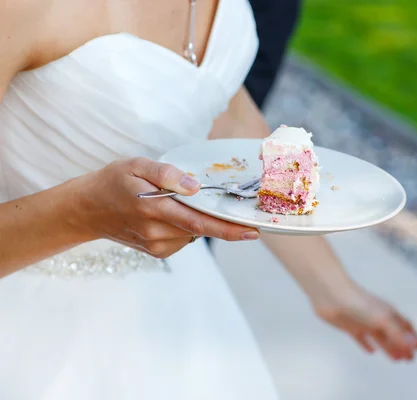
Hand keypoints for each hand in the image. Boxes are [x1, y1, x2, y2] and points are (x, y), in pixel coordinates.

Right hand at [73, 157, 259, 257]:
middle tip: (238, 212)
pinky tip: (171, 214)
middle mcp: (158, 233)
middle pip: (201, 228)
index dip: (228, 228)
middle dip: (221, 220)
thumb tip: (194, 186)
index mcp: (155, 210)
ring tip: (181, 203)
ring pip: (194, 233)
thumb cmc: (113, 182)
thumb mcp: (136, 165)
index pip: (199, 222)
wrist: (87, 209)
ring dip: (199, 220)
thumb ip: (166, 174)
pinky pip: (184, 238)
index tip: (253, 231)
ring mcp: (157, 245)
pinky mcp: (157, 252)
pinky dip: (186, 226)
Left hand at [312, 284, 416, 360]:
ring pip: (380, 338)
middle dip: (403, 346)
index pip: (405, 326)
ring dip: (389, 348)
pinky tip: (371, 352)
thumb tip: (415, 345)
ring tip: (397, 360)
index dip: (413, 337)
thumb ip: (398, 333)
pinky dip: (367, 345)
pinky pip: (361, 338)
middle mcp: (378, 317)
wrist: (331, 294)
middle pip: (394, 334)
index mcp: (388, 313)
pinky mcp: (350, 326)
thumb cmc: (358, 302)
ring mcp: (364, 322)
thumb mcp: (382, 319)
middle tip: (410, 359)